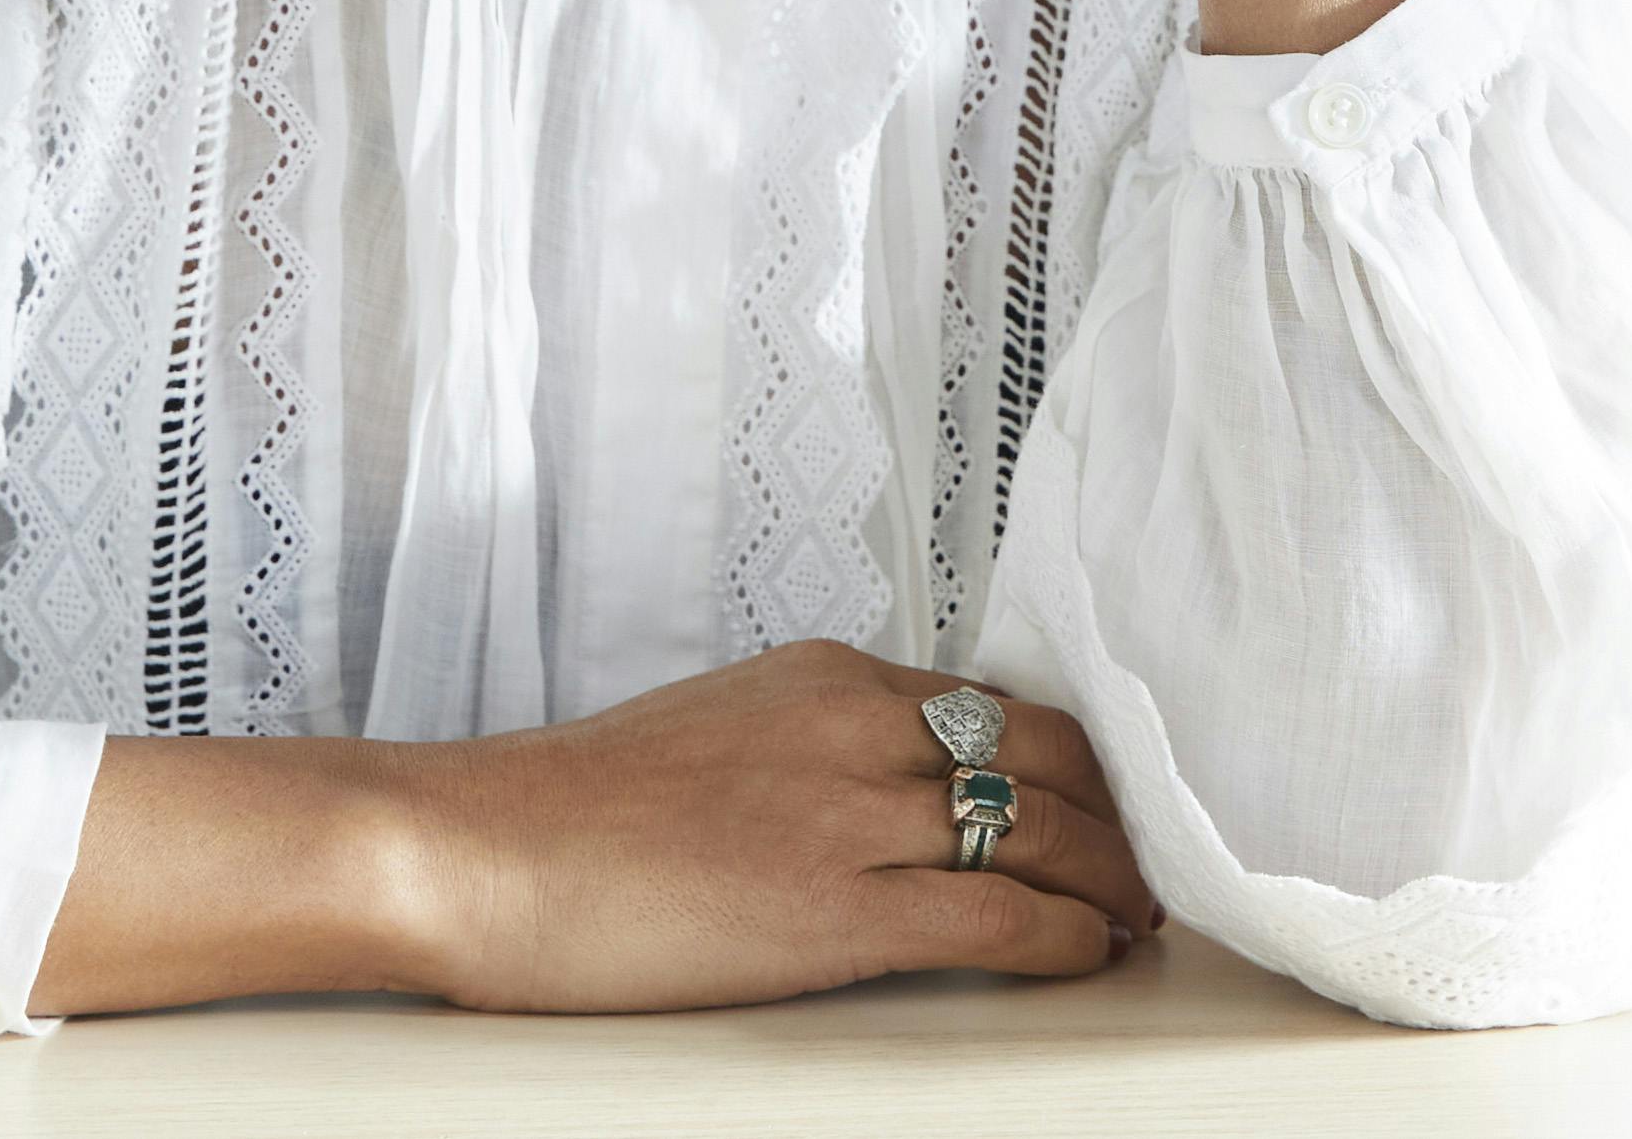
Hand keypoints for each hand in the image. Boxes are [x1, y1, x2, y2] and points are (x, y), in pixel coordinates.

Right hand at [402, 643, 1159, 1011]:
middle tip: (1142, 859)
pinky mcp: (841, 907)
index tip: (1092, 795)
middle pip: (1038, 752)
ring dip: (1108, 879)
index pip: (987, 702)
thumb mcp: (716, 730)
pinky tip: (1089, 955)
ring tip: (1136, 915)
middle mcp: (856, 724)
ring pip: (1037, 828)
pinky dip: (1065, 937)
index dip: (1061, 755)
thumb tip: (869, 793)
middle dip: (1110, 810)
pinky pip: (998, 917)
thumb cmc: (576, 809)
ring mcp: (852, 812)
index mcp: (824, 677)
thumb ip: (806, 745)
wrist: (489, 848)